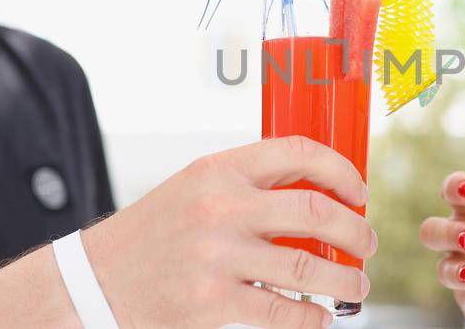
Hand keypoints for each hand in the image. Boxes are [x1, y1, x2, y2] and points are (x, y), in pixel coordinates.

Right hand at [83, 136, 375, 328]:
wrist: (96, 281)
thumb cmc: (155, 233)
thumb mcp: (195, 188)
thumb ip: (248, 184)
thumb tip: (320, 194)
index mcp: (219, 169)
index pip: (298, 152)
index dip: (341, 171)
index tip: (358, 191)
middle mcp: (220, 206)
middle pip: (315, 211)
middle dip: (356, 230)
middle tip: (367, 243)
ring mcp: (217, 256)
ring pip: (308, 267)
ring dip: (346, 279)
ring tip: (357, 285)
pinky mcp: (212, 301)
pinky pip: (282, 312)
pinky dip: (312, 317)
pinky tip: (319, 316)